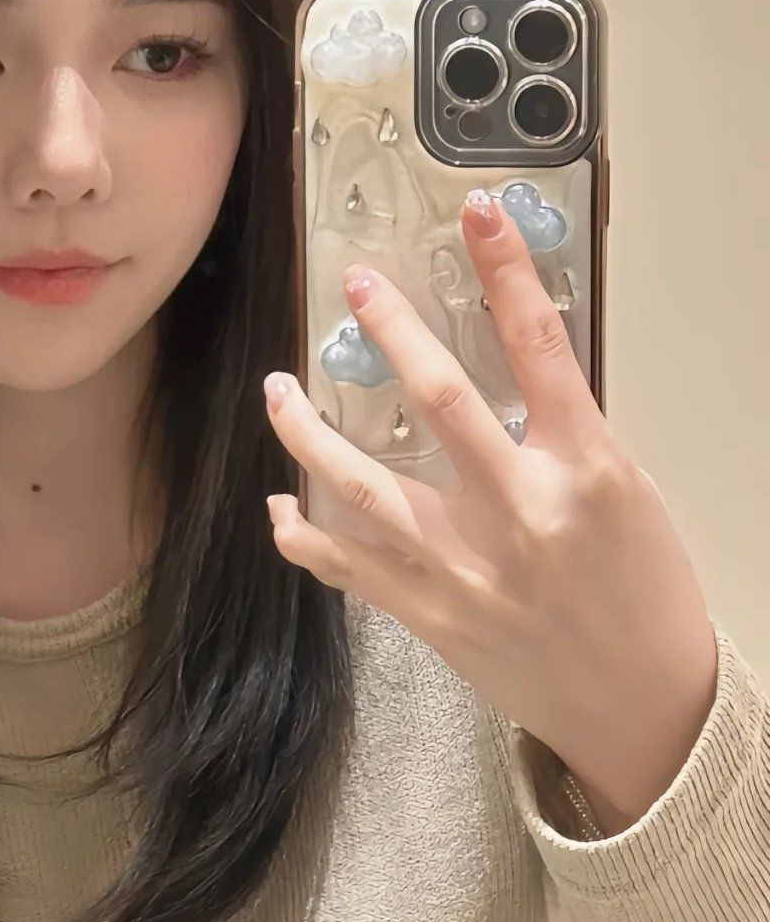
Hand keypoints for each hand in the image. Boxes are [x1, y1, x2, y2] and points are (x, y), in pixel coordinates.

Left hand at [263, 187, 718, 833]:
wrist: (643, 708)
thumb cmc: (645, 594)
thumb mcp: (626, 494)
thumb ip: (562, 435)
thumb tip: (496, 373)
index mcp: (586, 469)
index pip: (540, 345)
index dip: (504, 270)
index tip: (474, 213)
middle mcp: (521, 510)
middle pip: (438, 399)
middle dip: (391, 329)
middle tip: (353, 284)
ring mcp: (466, 566)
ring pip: (363, 484)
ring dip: (308, 431)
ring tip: (277, 389)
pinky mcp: (430, 614)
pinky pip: (347, 566)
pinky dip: (303, 535)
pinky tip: (276, 508)